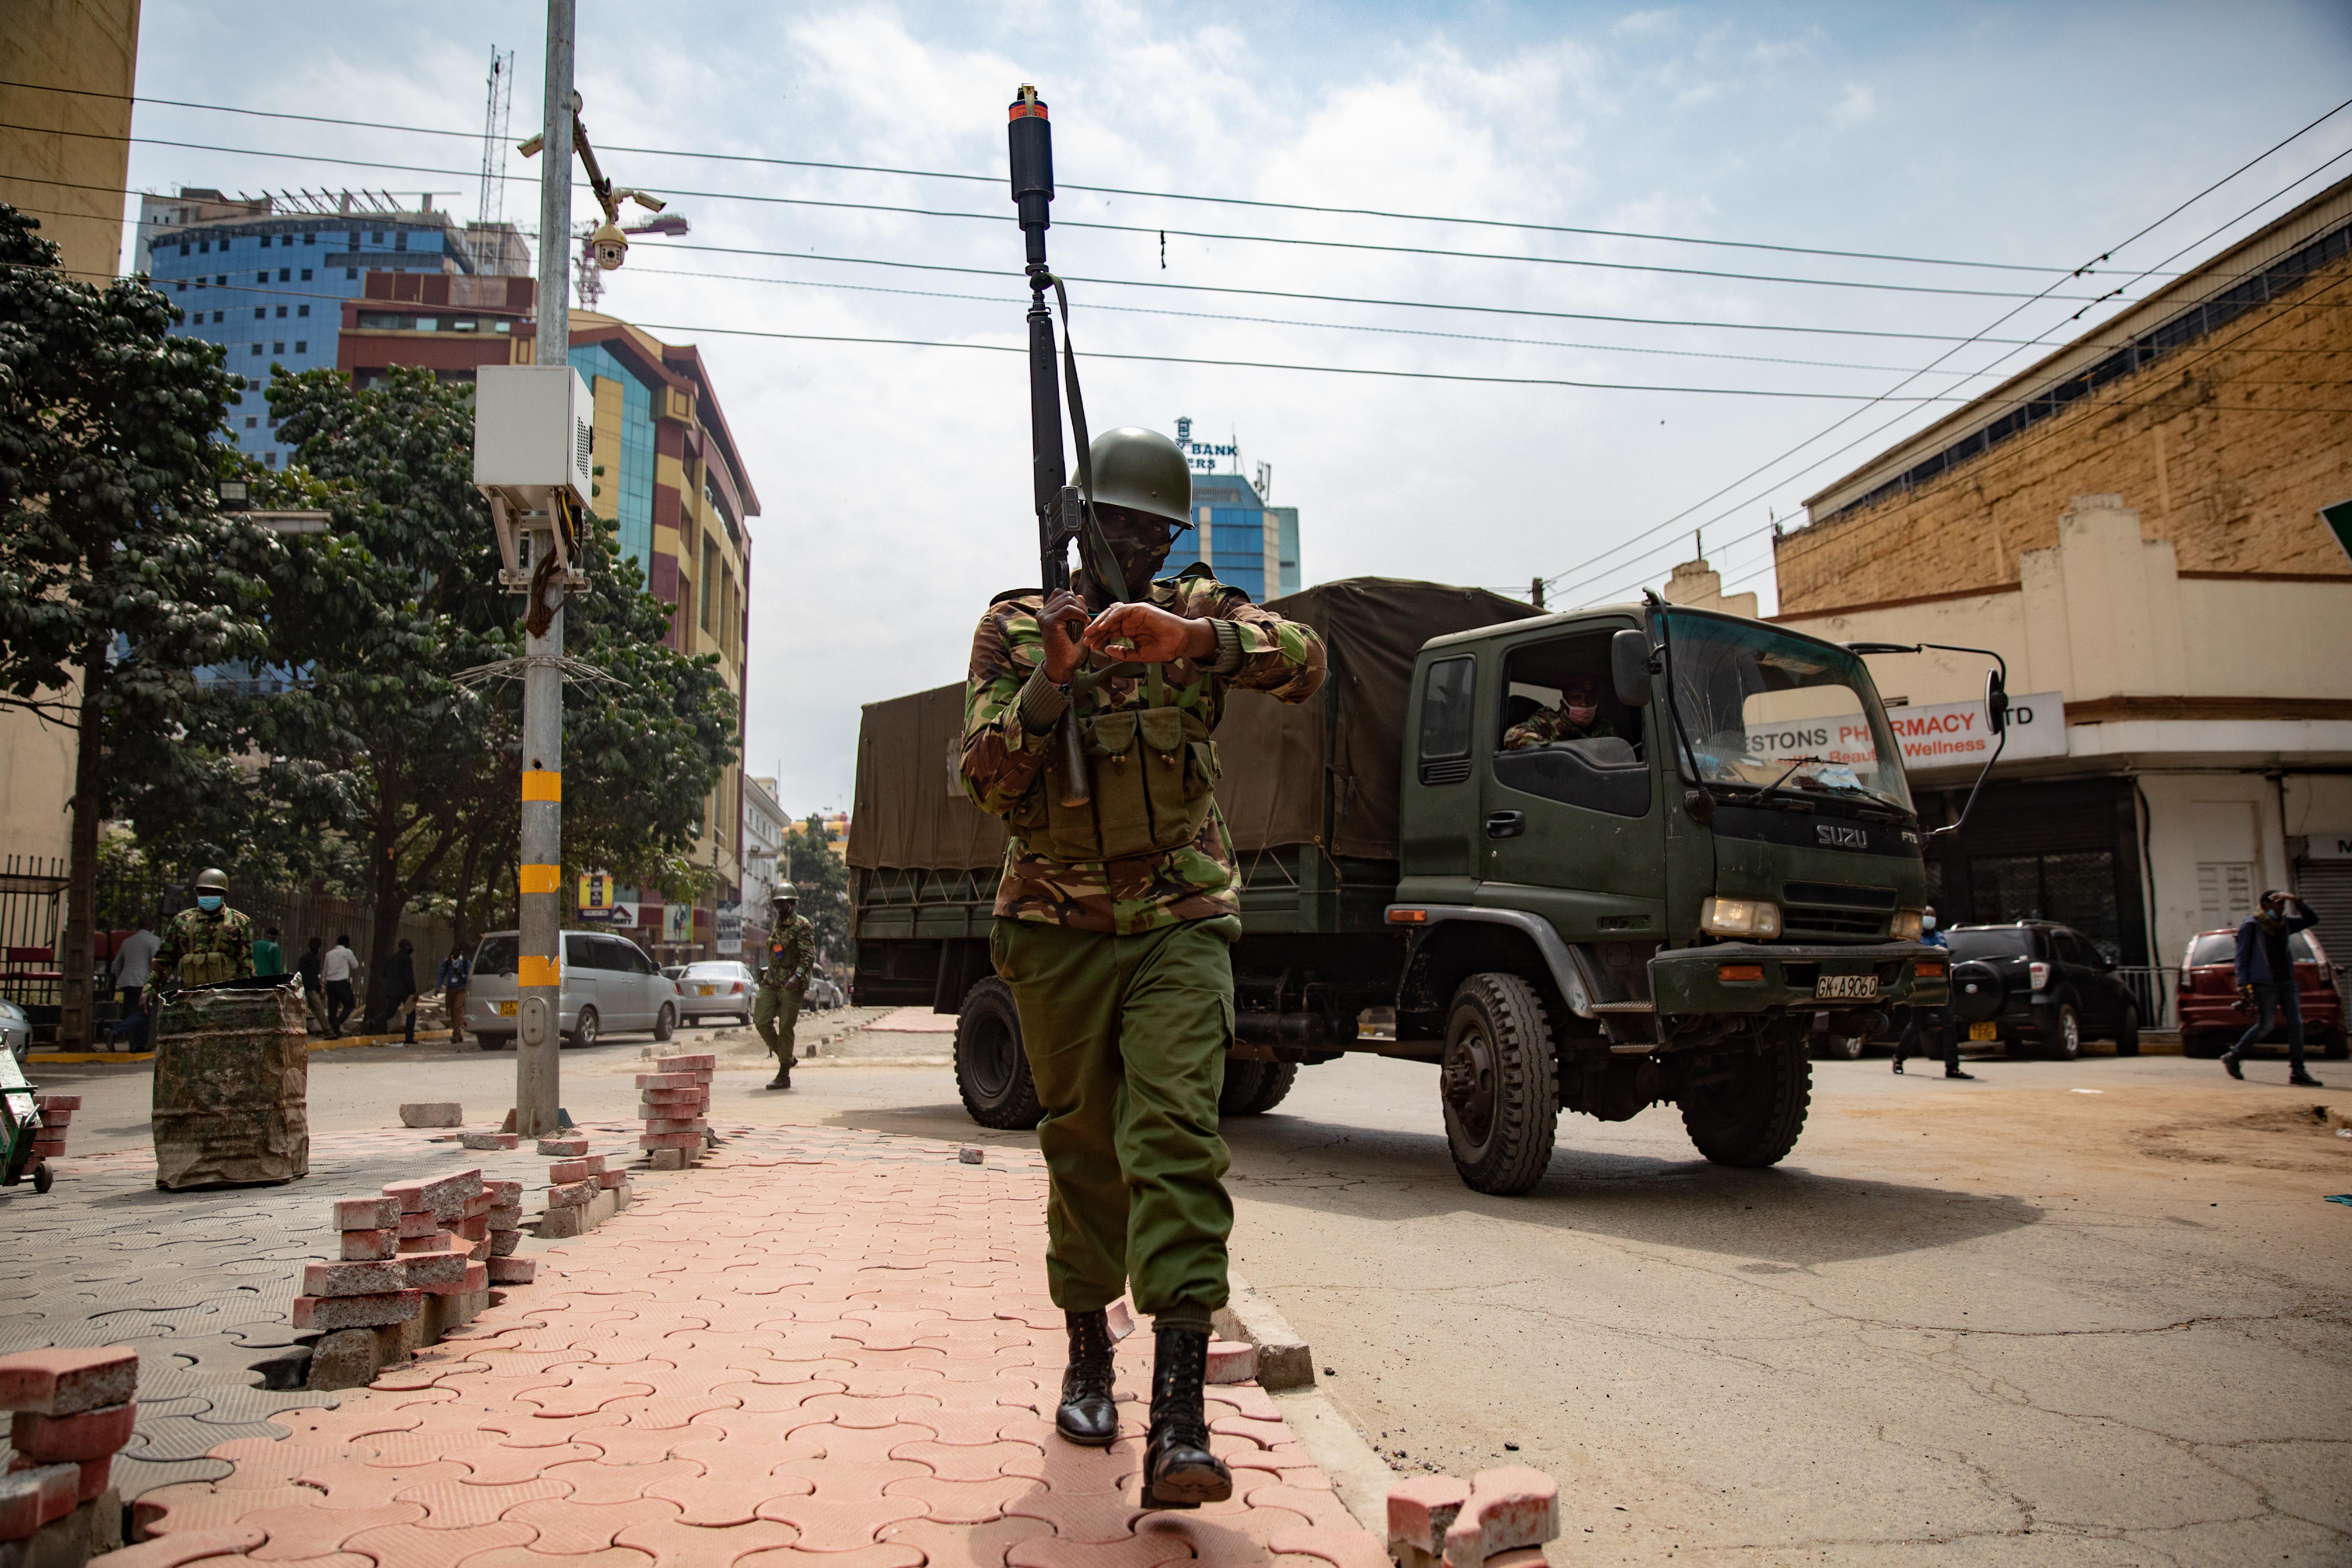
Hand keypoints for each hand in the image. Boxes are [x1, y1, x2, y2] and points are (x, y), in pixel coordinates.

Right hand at [1039, 588, 1088, 682]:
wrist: (1062, 664)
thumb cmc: (1068, 646)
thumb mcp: (1075, 624)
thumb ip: (1076, 609)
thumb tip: (1080, 595)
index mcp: (1046, 611)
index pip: (1060, 593)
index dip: (1074, 599)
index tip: (1082, 613)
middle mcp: (1042, 612)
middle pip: (1066, 595)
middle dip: (1080, 605)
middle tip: (1085, 619)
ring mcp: (1044, 616)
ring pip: (1068, 600)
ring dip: (1081, 610)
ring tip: (1084, 622)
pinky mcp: (1050, 622)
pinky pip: (1068, 609)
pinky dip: (1080, 614)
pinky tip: (1084, 623)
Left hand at [1080, 601, 1216, 664]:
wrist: (1180, 643)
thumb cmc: (1163, 648)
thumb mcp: (1139, 655)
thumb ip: (1123, 653)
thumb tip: (1106, 649)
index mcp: (1129, 630)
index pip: (1109, 632)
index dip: (1099, 638)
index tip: (1090, 646)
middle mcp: (1130, 620)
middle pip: (1107, 623)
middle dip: (1095, 631)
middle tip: (1085, 639)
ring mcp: (1134, 614)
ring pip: (1111, 615)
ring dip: (1100, 623)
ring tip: (1090, 633)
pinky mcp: (1139, 609)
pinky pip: (1121, 611)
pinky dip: (1111, 618)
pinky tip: (1103, 627)